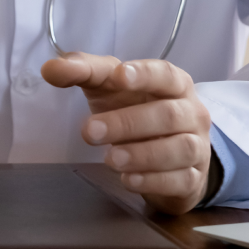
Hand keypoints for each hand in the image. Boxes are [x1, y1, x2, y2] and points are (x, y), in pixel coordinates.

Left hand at [41, 52, 212, 213]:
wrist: (165, 152)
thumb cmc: (134, 107)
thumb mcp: (107, 85)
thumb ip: (81, 71)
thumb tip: (49, 68)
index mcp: (174, 83)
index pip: (164, 73)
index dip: (144, 74)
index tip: (119, 76)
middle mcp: (192, 112)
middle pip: (167, 115)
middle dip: (127, 122)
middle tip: (90, 131)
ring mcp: (198, 147)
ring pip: (179, 149)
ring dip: (142, 155)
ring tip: (109, 159)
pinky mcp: (194, 179)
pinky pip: (180, 180)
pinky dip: (153, 180)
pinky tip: (128, 179)